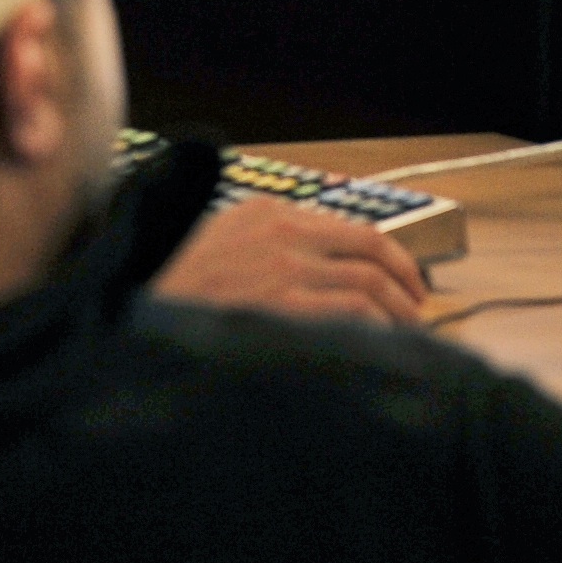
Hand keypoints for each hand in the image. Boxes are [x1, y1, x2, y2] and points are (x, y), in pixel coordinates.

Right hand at [150, 194, 429, 326]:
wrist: (142, 310)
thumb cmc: (179, 285)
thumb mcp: (224, 239)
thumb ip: (272, 241)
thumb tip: (328, 268)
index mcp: (270, 212)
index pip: (357, 229)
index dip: (396, 259)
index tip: (410, 284)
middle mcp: (283, 233)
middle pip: (372, 254)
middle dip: (407, 288)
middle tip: (419, 314)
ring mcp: (284, 270)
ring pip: (368, 287)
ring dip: (397, 317)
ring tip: (405, 339)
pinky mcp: (283, 306)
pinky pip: (350, 316)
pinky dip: (373, 332)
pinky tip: (376, 350)